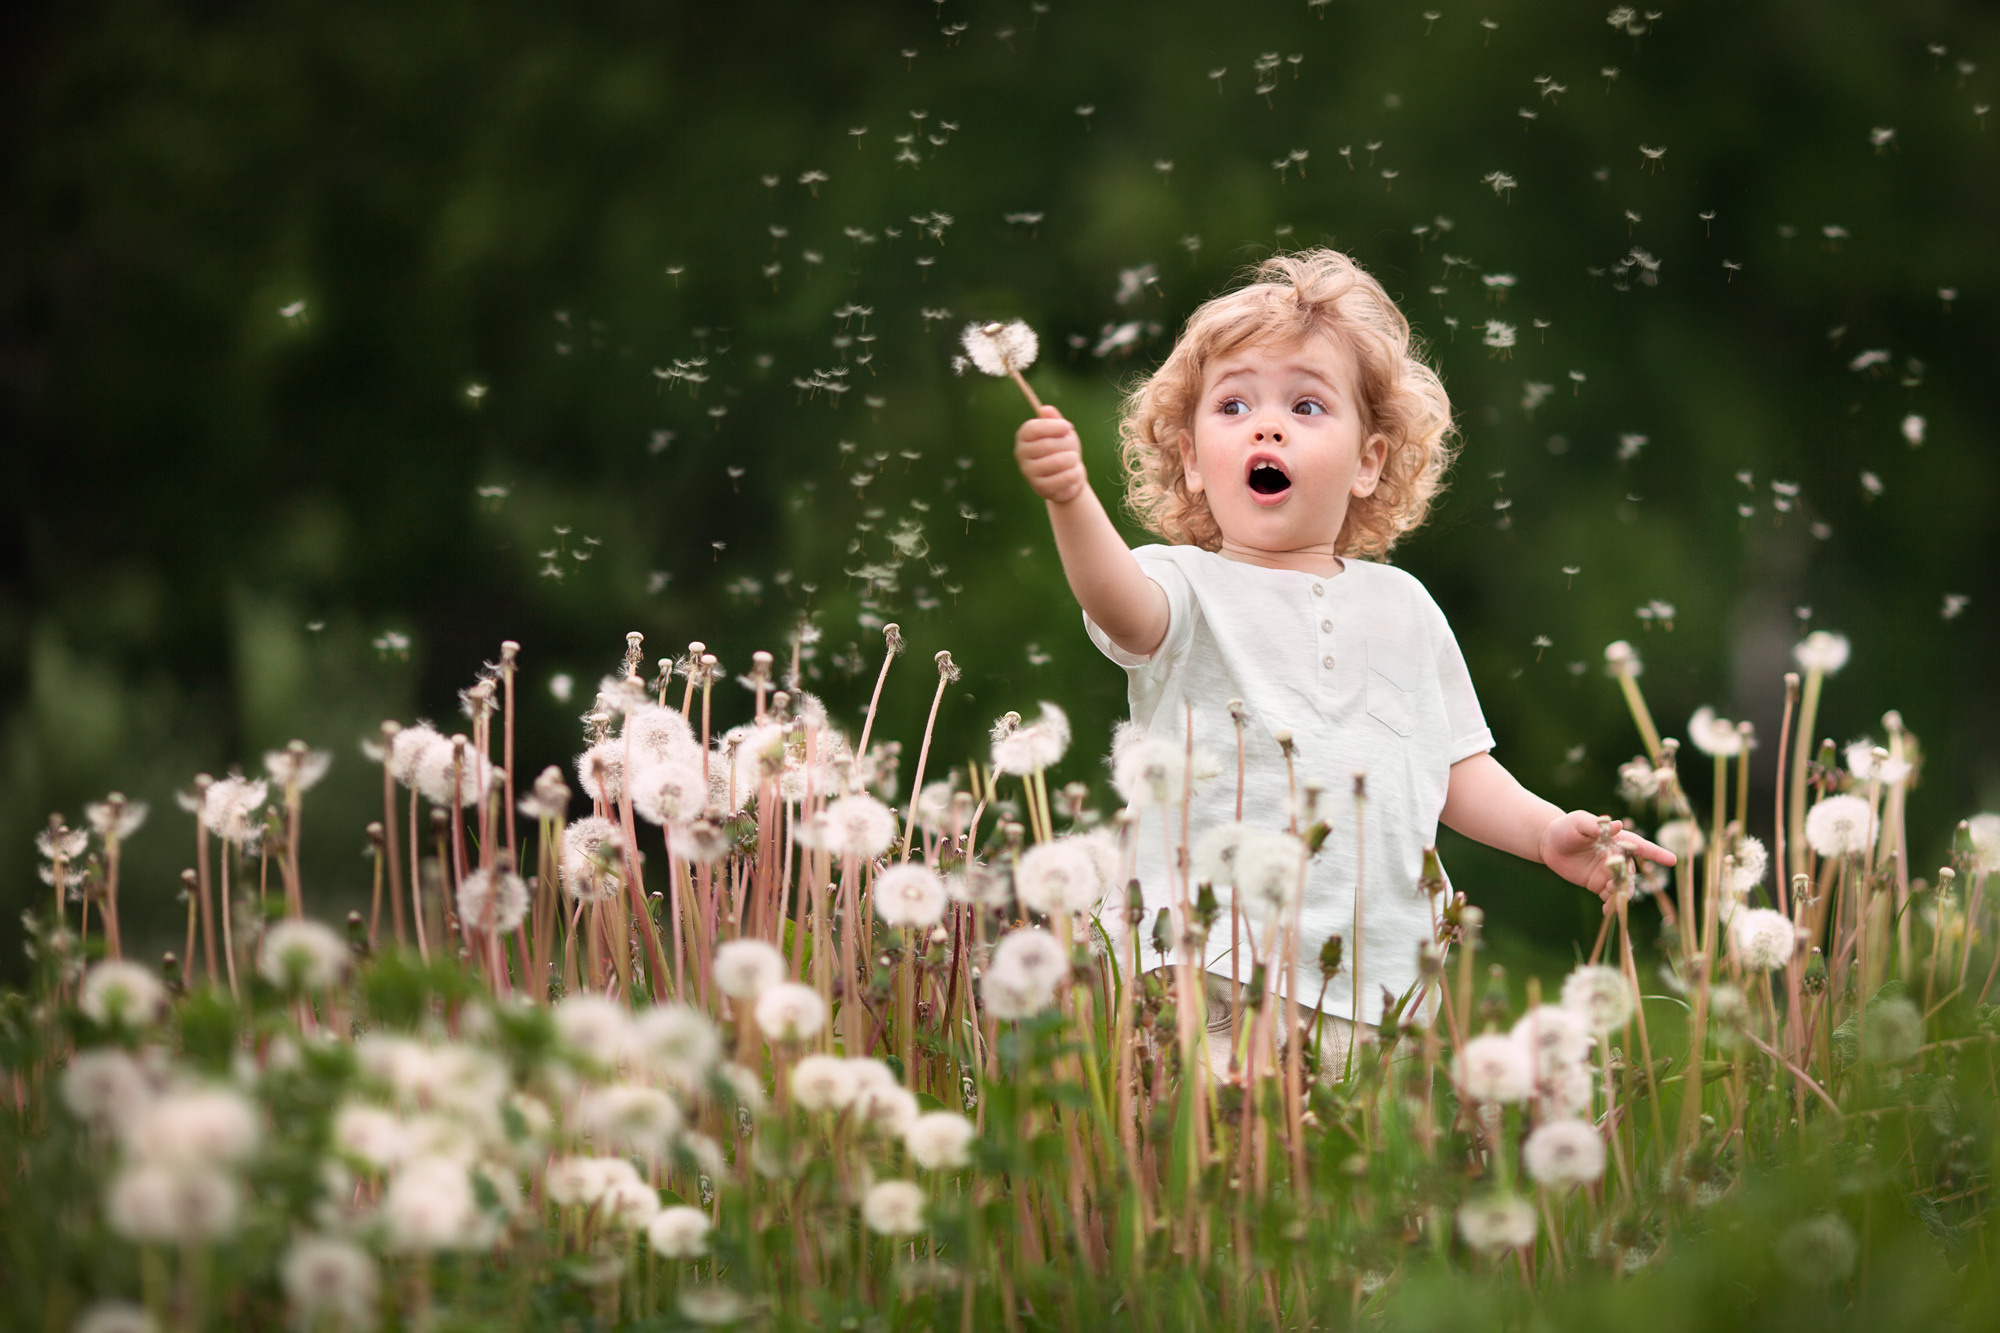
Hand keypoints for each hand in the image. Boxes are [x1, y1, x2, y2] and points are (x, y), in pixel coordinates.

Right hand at [1015, 405, 1086, 503]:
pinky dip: (1076, 473)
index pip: (1034, 429)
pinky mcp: (1040, 487)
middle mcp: (1021, 454)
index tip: (1067, 427)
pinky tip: (1074, 473)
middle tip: (1072, 447)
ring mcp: (1029, 472)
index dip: (1054, 426)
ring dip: (1073, 459)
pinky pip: (1065, 477)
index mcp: (1024, 436)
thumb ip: (1055, 420)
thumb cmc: (1063, 450)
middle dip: (1067, 443)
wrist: (1068, 477)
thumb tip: (1046, 409)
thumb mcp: (1061, 432)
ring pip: (1058, 461)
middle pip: (1048, 444)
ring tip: (1073, 460)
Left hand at [1538, 810, 1675, 901]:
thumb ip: (1596, 825)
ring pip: (1623, 887)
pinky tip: (1608, 912)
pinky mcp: (1598, 884)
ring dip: (1620, 896)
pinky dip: (1611, 905)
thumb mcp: (1579, 822)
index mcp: (1617, 840)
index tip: (1672, 860)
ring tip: (1610, 903)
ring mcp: (1609, 872)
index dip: (1656, 853)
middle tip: (1614, 888)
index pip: (1640, 847)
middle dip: (1627, 882)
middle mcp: (1617, 857)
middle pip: (1630, 873)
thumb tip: (1616, 824)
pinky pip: (1610, 897)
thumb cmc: (1567, 827)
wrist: (1549, 843)